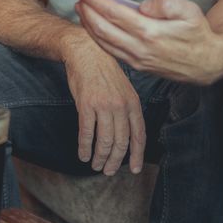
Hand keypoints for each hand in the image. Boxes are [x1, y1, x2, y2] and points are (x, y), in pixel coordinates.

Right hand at [61, 36, 146, 175]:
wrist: (86, 52)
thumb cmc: (104, 71)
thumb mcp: (124, 88)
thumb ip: (128, 109)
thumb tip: (128, 133)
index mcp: (133, 103)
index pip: (139, 135)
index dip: (138, 155)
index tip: (135, 169)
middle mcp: (121, 106)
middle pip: (121, 142)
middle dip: (115, 161)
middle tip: (109, 170)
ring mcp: (103, 106)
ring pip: (104, 141)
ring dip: (100, 157)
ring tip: (95, 165)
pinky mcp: (86, 105)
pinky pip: (86, 133)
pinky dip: (84, 147)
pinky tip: (83, 154)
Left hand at [76, 0, 222, 85]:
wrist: (208, 63)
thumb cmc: (198, 33)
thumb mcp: (189, 10)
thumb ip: (165, 4)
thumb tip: (142, 6)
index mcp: (150, 32)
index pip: (114, 14)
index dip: (95, 1)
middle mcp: (140, 49)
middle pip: (103, 29)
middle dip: (87, 12)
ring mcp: (137, 61)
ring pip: (104, 43)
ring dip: (89, 26)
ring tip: (81, 11)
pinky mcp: (138, 67)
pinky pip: (111, 52)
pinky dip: (98, 39)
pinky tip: (94, 28)